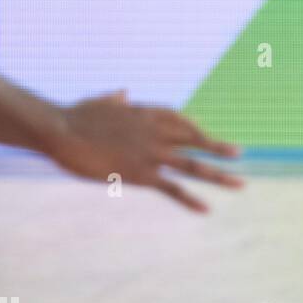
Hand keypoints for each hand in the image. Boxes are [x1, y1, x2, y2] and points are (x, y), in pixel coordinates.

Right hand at [46, 91, 242, 212]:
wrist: (61, 129)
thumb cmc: (74, 116)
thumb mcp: (101, 102)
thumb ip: (117, 99)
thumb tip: (125, 93)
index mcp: (147, 113)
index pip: (180, 120)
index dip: (194, 129)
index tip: (204, 135)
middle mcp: (157, 132)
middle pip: (195, 141)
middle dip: (218, 148)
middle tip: (239, 154)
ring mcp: (152, 153)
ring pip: (193, 165)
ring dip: (219, 175)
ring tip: (240, 184)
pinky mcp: (141, 174)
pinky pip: (172, 189)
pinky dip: (190, 199)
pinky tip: (206, 209)